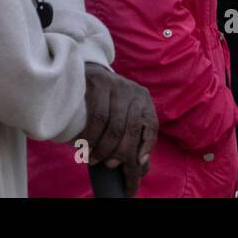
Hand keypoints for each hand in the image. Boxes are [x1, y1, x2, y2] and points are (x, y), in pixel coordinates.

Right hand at [81, 63, 157, 196]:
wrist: (88, 69)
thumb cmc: (107, 100)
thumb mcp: (123, 109)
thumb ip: (132, 132)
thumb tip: (141, 167)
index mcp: (143, 99)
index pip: (151, 125)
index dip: (147, 145)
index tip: (139, 163)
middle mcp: (133, 91)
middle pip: (132, 128)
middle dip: (122, 152)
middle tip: (110, 166)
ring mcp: (117, 86)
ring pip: (114, 125)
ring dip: (104, 148)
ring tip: (94, 160)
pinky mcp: (99, 84)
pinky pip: (97, 117)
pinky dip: (92, 137)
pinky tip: (85, 147)